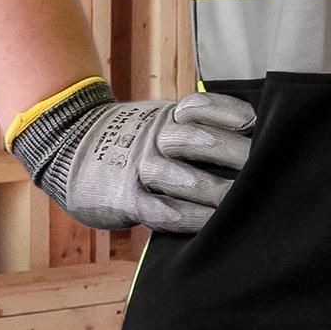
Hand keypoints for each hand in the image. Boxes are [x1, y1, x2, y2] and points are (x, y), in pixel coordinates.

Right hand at [9, 79, 255, 234]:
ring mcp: (138, 166)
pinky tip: (207, 222)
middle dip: (233, 152)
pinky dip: (183, 216)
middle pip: (197, 139)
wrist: (68, 148)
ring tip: (239, 200)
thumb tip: (255, 136)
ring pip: (178, 176)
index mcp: (169, 116)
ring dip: (211, 188)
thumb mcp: (162, 123)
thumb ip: (197, 127)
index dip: (230, 113)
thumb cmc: (135, 141)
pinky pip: (156, 208)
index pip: (201, 107)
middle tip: (262, 166)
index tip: (255, 124)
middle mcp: (155, 136)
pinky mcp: (124, 197)